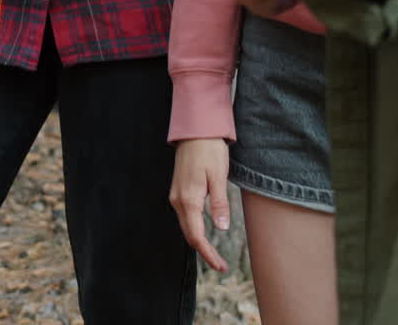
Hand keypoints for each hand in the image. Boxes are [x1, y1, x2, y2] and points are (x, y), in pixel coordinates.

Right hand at [169, 139, 231, 272]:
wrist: (195, 131)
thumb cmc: (209, 151)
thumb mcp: (219, 176)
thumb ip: (219, 204)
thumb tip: (221, 229)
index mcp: (189, 199)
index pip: (196, 236)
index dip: (208, 254)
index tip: (221, 266)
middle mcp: (178, 200)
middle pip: (189, 235)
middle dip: (204, 252)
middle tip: (221, 266)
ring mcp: (176, 196)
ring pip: (186, 227)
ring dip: (199, 242)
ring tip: (214, 254)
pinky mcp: (179, 191)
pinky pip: (186, 217)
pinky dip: (195, 230)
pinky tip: (204, 234)